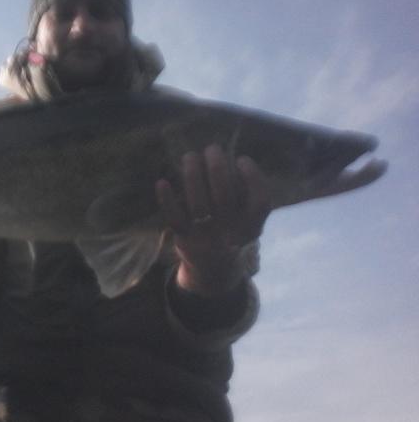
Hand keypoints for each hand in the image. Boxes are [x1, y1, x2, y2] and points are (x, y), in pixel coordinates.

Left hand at [155, 144, 271, 295]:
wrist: (213, 272)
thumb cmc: (231, 234)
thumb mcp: (248, 222)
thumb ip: (246, 197)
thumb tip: (231, 158)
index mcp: (251, 226)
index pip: (260, 202)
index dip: (252, 177)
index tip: (241, 159)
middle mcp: (230, 232)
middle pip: (224, 195)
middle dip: (217, 166)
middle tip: (212, 149)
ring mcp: (206, 236)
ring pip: (198, 202)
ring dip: (192, 174)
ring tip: (190, 156)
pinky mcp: (185, 239)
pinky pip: (174, 218)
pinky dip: (167, 200)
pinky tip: (162, 182)